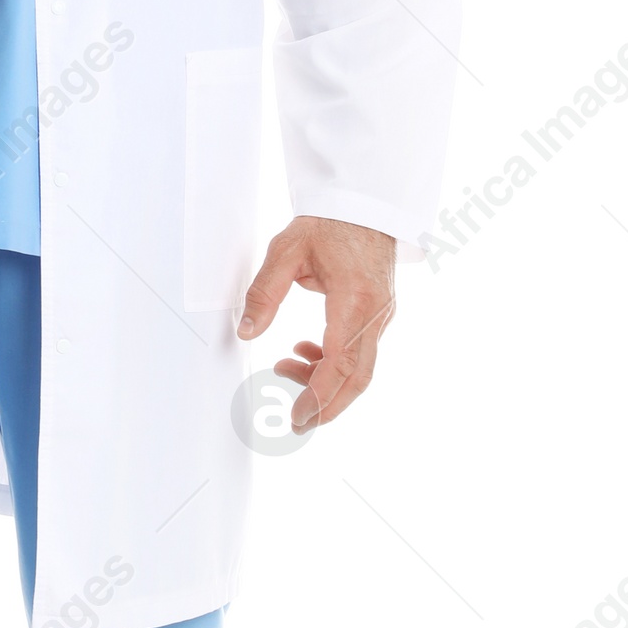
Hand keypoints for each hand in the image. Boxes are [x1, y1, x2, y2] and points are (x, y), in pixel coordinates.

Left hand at [237, 216, 395, 432]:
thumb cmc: (328, 224)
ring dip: (324, 380)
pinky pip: (360, 351)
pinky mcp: (379, 314)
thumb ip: (264, 293)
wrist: (364, 205)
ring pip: (359, 367)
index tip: (299, 419)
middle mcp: (375, 313)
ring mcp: (381, 315)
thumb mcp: (286, 250)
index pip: (341, 362)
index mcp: (355, 299)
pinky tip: (304, 351)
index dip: (320, 396)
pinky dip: (333, 362)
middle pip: (358, 377)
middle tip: (296, 422)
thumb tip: (245, 332)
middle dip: (327, 406)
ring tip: (284, 366)